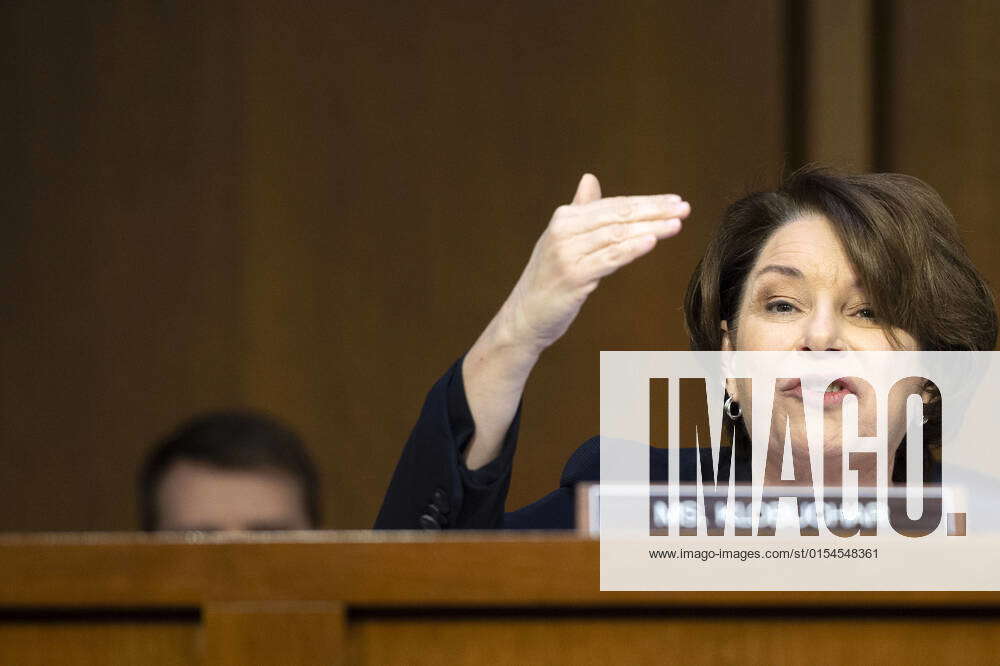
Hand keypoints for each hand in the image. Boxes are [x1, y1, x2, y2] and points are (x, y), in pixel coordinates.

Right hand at [461, 173, 688, 469]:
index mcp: (564, 218)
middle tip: (683, 208)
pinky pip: (608, 260)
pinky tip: (652, 242)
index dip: (646, 202)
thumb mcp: (562, 240)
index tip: (674, 201)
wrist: (524, 318)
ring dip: (650, 229)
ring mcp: (567, 254)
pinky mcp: (572, 277)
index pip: (613, 205)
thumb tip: (589, 179)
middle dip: (654, 211)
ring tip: (676, 225)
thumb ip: (580, 210)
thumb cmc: (548, 280)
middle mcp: (564, 231)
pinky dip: (631, 249)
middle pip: (618, 216)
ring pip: (617, 236)